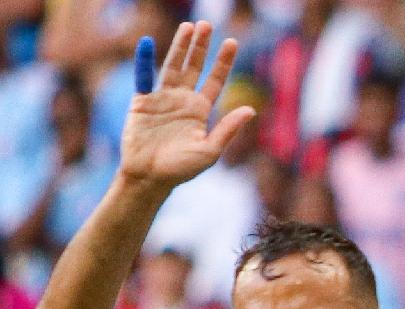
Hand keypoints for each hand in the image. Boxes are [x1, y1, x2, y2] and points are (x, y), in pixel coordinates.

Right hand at [120, 23, 253, 189]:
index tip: (232, 42)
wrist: (150, 177)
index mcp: (201, 110)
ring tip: (189, 27)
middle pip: (194, 67)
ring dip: (180, 47)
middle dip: (201, 47)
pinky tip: (148, 42)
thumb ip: (228, 129)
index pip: (215, 80)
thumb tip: (251, 110)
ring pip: (172, 66)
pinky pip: (143, 76)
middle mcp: (183, 100)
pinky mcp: (142, 101)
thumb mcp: (210, 150)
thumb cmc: (181, 169)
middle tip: (207, 24)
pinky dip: (145, 60)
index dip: (223, 62)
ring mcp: (162, 98)